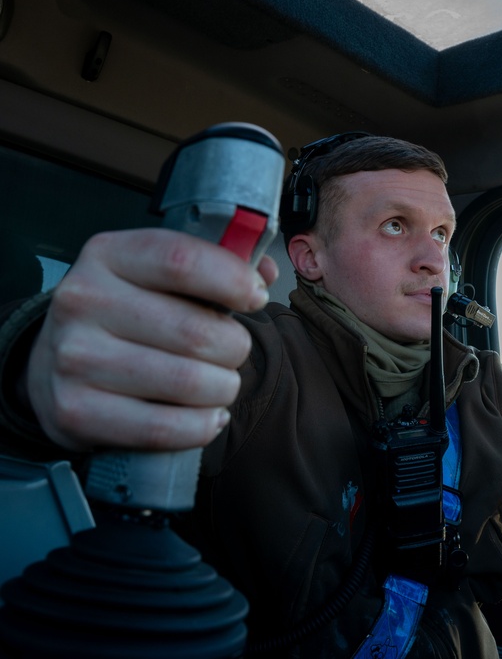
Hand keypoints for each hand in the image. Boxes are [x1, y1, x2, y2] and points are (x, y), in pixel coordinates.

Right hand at [25, 229, 277, 451]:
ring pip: (188, 382)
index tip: (256, 297)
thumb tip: (265, 270)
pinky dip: (201, 426)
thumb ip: (218, 266)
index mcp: (108, 255)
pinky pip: (164, 428)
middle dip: (235, 347)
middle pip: (196, 332)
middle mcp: (83, 301)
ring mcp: (74, 359)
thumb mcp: (160, 277)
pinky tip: (207, 416)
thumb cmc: (130, 315)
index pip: (181, 260)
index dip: (233, 280)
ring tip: (218, 384)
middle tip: (232, 351)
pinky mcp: (76, 411)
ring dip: (223, 388)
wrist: (55, 365)